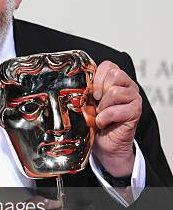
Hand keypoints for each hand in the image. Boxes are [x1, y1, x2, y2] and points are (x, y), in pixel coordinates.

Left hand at [92, 60, 141, 176]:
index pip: (109, 65)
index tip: (92, 92)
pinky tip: (103, 123)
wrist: (105, 144)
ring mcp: (134, 98)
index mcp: (117, 80)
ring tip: (100, 115)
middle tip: (96, 104)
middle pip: (115, 74)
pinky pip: (117, 110)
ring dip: (102, 107)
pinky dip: (105, 118)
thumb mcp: (89, 102)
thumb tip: (74, 82)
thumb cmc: (96, 121)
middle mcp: (128, 86)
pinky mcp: (136, 112)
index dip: (97, 77)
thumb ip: (87, 89)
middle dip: (100, 91)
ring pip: (115, 92)